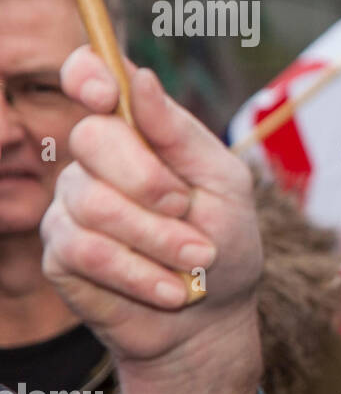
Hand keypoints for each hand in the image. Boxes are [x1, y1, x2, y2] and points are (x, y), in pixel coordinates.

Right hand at [41, 46, 263, 393]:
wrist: (212, 319)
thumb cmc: (225, 242)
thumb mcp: (225, 182)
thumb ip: (180, 134)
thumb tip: (139, 78)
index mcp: (139, 131)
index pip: (90, 79)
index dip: (86, 75)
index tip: (102, 91)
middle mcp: (97, 160)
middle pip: (91, 139)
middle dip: (148, 180)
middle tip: (186, 209)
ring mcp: (72, 205)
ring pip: (95, 204)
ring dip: (158, 239)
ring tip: (196, 259)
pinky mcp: (61, 254)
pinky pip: (87, 252)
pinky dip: (140, 273)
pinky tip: (172, 289)